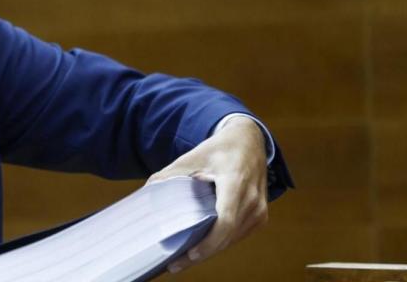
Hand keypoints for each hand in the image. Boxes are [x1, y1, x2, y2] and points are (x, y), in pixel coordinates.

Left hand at [146, 116, 268, 274]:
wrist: (248, 141)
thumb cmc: (219, 149)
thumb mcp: (192, 157)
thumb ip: (169, 175)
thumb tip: (146, 191)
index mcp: (235, 182)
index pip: (225, 221)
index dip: (208, 242)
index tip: (189, 254)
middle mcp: (252, 199)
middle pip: (226, 236)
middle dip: (201, 253)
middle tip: (174, 266)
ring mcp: (259, 210)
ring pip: (232, 240)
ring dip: (210, 250)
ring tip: (182, 260)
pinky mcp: (260, 216)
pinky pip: (238, 236)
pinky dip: (220, 243)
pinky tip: (201, 248)